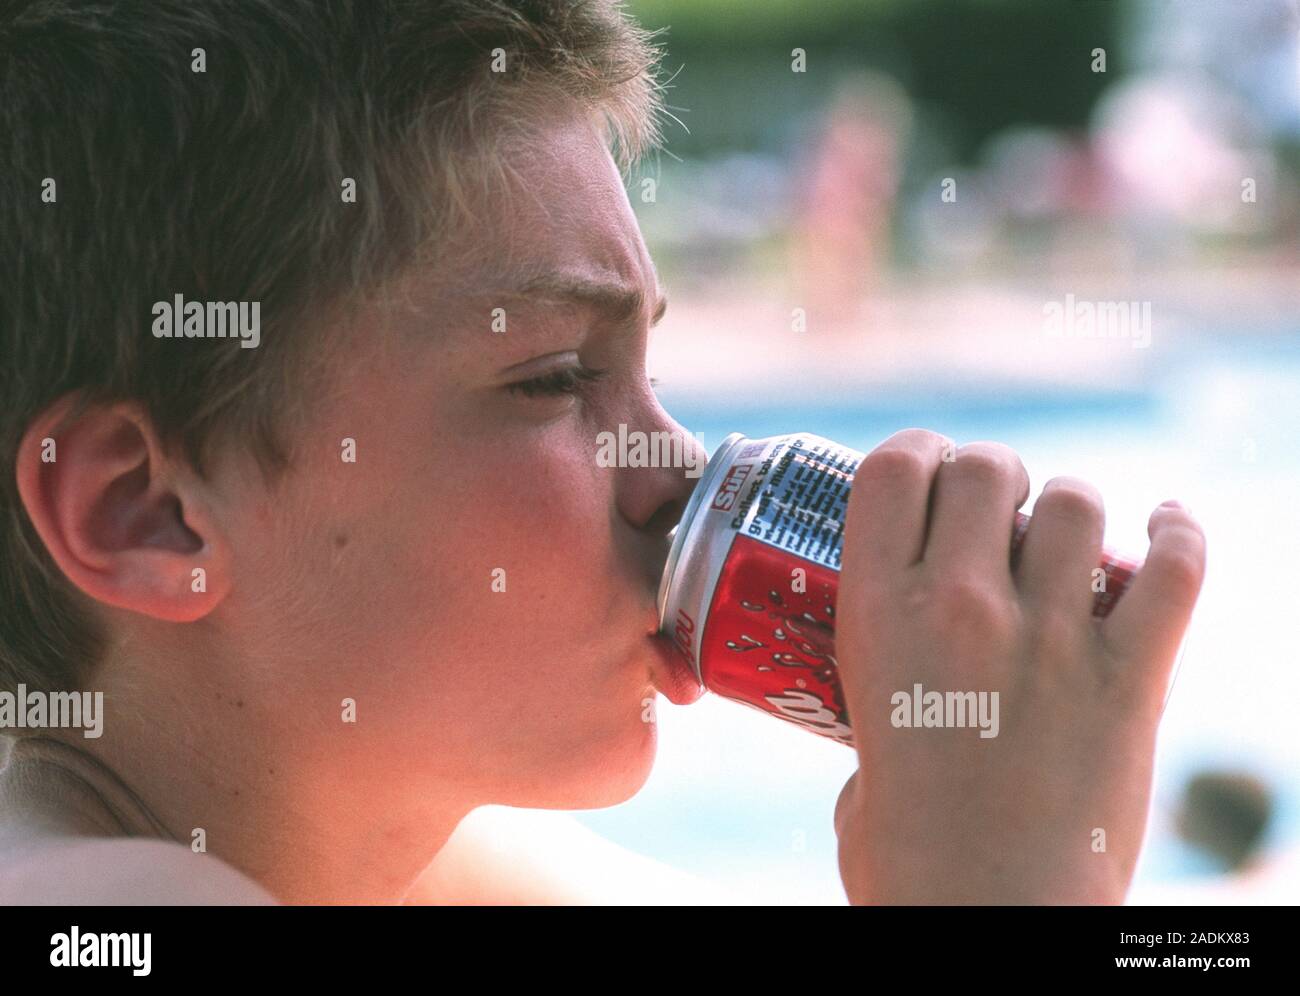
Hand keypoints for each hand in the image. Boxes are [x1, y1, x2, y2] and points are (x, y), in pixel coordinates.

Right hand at [832, 429, 1204, 903]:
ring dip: (1071, 508)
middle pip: (986, 468)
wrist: (980, 917)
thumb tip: (910, 676)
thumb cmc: (904, 848)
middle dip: (994, 476)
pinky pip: (1175, 570)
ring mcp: (1050, 638)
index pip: (891, 470)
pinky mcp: (1126, 680)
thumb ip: (882, 684)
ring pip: (1076, 503)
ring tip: (1068, 542)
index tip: (931, 470)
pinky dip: (1179, 533)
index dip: (916, 453)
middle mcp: (959, 607)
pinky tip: (1168, 523)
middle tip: (997, 516)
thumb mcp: (856, 738)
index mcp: (877, 614)